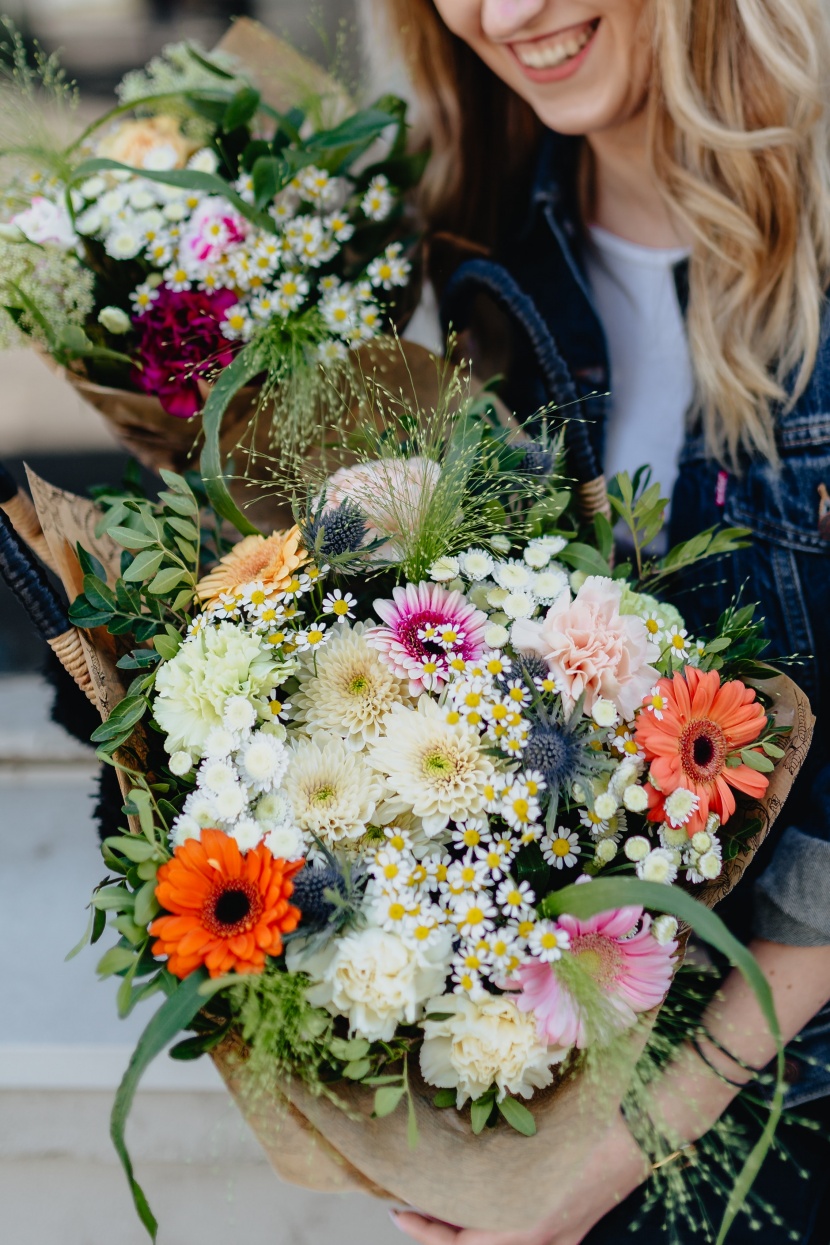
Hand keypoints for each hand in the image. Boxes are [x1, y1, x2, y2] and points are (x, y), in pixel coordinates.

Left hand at [388, 1110, 648, 1244]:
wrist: (642, 1126)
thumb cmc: (588, 1122)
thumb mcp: (537, 1134)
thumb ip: (498, 1145)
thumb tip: (455, 1122)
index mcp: (527, 1222)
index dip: (426, 1233)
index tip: (398, 1211)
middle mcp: (542, 1239)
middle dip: (440, 1238)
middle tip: (411, 1212)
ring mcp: (561, 1240)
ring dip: (468, 1236)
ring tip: (442, 1211)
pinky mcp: (573, 1232)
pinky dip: (497, 1234)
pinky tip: (486, 1212)